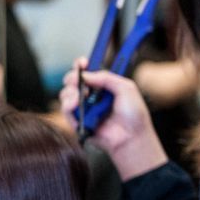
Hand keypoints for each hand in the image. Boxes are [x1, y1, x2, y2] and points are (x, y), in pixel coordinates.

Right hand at [61, 60, 168, 180]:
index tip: (81, 63)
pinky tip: (75, 106)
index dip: (81, 66)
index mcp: (104, 86)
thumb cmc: (134, 115)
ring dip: (70, 92)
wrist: (132, 137)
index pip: (88, 72)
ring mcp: (84, 109)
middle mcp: (91, 96)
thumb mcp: (126, 88)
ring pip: (65, 94)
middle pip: (72, 81)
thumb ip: (107, 78)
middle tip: (77, 81)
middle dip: (72, 78)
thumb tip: (86, 74)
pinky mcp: (77, 122)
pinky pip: (66, 110)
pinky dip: (68, 106)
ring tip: (80, 97)